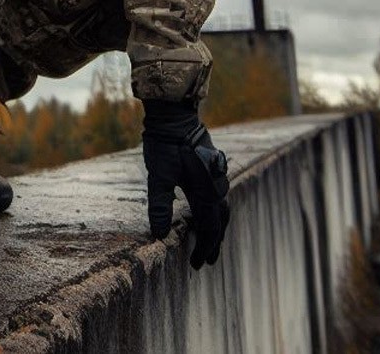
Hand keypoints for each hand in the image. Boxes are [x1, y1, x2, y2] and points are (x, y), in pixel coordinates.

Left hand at [142, 123, 230, 268]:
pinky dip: (214, 211)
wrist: (174, 115)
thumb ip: (159, 205)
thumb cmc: (165, 144)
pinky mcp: (211, 168)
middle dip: (213, 242)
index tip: (197, 264)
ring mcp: (216, 176)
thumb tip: (159, 235)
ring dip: (215, 227)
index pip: (210, 227)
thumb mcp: (159, 175)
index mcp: (206, 191)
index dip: (205, 248)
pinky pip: (218, 196)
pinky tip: (204, 213)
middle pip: (220, 221)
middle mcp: (216, 185)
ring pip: (221, 208)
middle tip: (205, 260)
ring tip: (208, 242)